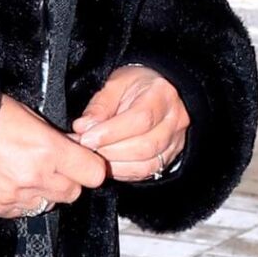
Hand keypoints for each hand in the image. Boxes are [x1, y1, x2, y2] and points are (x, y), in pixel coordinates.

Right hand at [0, 95, 108, 217]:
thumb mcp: (28, 115)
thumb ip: (54, 137)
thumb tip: (71, 148)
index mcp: (46, 150)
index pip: (93, 173)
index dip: (89, 166)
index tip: (83, 160)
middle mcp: (35, 177)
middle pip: (74, 192)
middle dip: (68, 179)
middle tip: (53, 164)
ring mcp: (16, 196)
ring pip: (49, 204)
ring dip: (45, 191)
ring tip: (26, 170)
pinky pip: (24, 211)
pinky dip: (22, 199)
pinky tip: (10, 180)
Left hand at [71, 66, 189, 181]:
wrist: (156, 91)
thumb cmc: (136, 84)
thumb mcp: (116, 83)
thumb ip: (100, 105)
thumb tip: (83, 127)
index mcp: (163, 94)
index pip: (141, 119)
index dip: (111, 132)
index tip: (86, 137)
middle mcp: (175, 120)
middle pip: (144, 146)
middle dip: (109, 150)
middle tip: (85, 147)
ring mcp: (175, 142)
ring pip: (145, 164)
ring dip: (113, 163)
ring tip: (93, 154)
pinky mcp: (168, 158)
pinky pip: (144, 173)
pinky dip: (121, 171)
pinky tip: (106, 162)